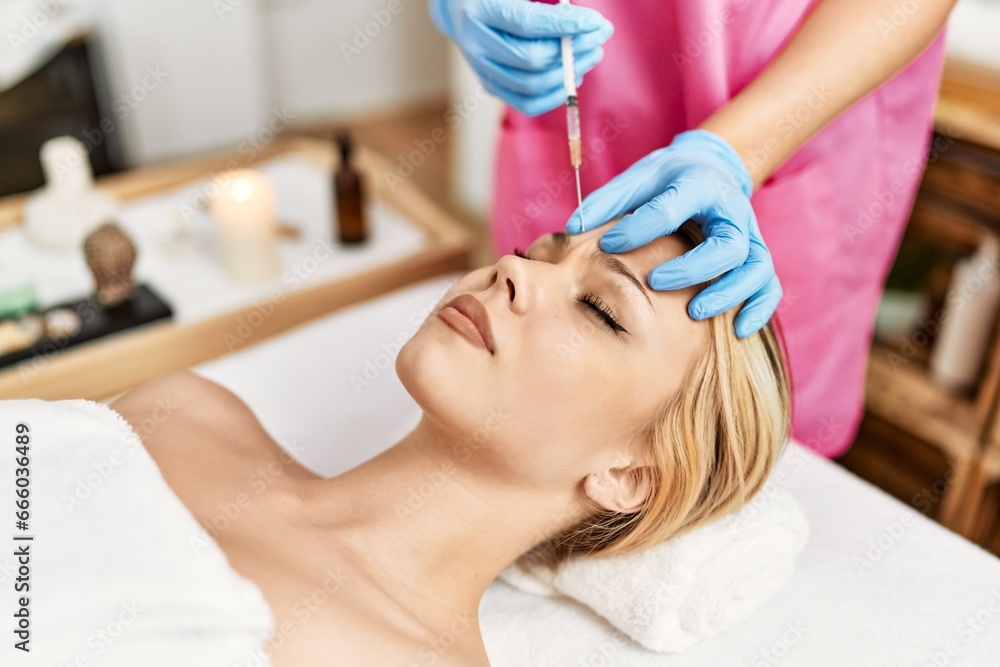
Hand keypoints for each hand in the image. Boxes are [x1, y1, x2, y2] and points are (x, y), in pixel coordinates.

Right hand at [429, 0, 612, 116]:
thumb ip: (547, 0)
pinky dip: (555, 94)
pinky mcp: (491, 86)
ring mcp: (482, 70)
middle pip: (532, 59)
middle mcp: (475, 45)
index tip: (596, 22)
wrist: (457, 6)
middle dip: (573, 49)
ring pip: (532, 85)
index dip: (565, 25)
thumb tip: (582, 19)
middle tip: (599, 36)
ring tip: (592, 54)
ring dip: (569, 72)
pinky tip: (574, 76)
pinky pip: (527, 103)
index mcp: (479, 10)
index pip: (527, 23)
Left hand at [565, 129, 781, 337]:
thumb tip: (572, 227)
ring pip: (754, 268)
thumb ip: (608, 201)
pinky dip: (759, 309)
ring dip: (728, 294)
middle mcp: (731, 211)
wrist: (712, 169)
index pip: (672, 207)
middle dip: (692, 268)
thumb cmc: (668, 180)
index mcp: (698, 184)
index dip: (639, 229)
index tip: (607, 246)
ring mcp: (750, 235)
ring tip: (695, 314)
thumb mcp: (638, 178)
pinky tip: (737, 329)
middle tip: (655, 283)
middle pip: (726, 245)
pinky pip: (769, 286)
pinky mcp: (758, 256)